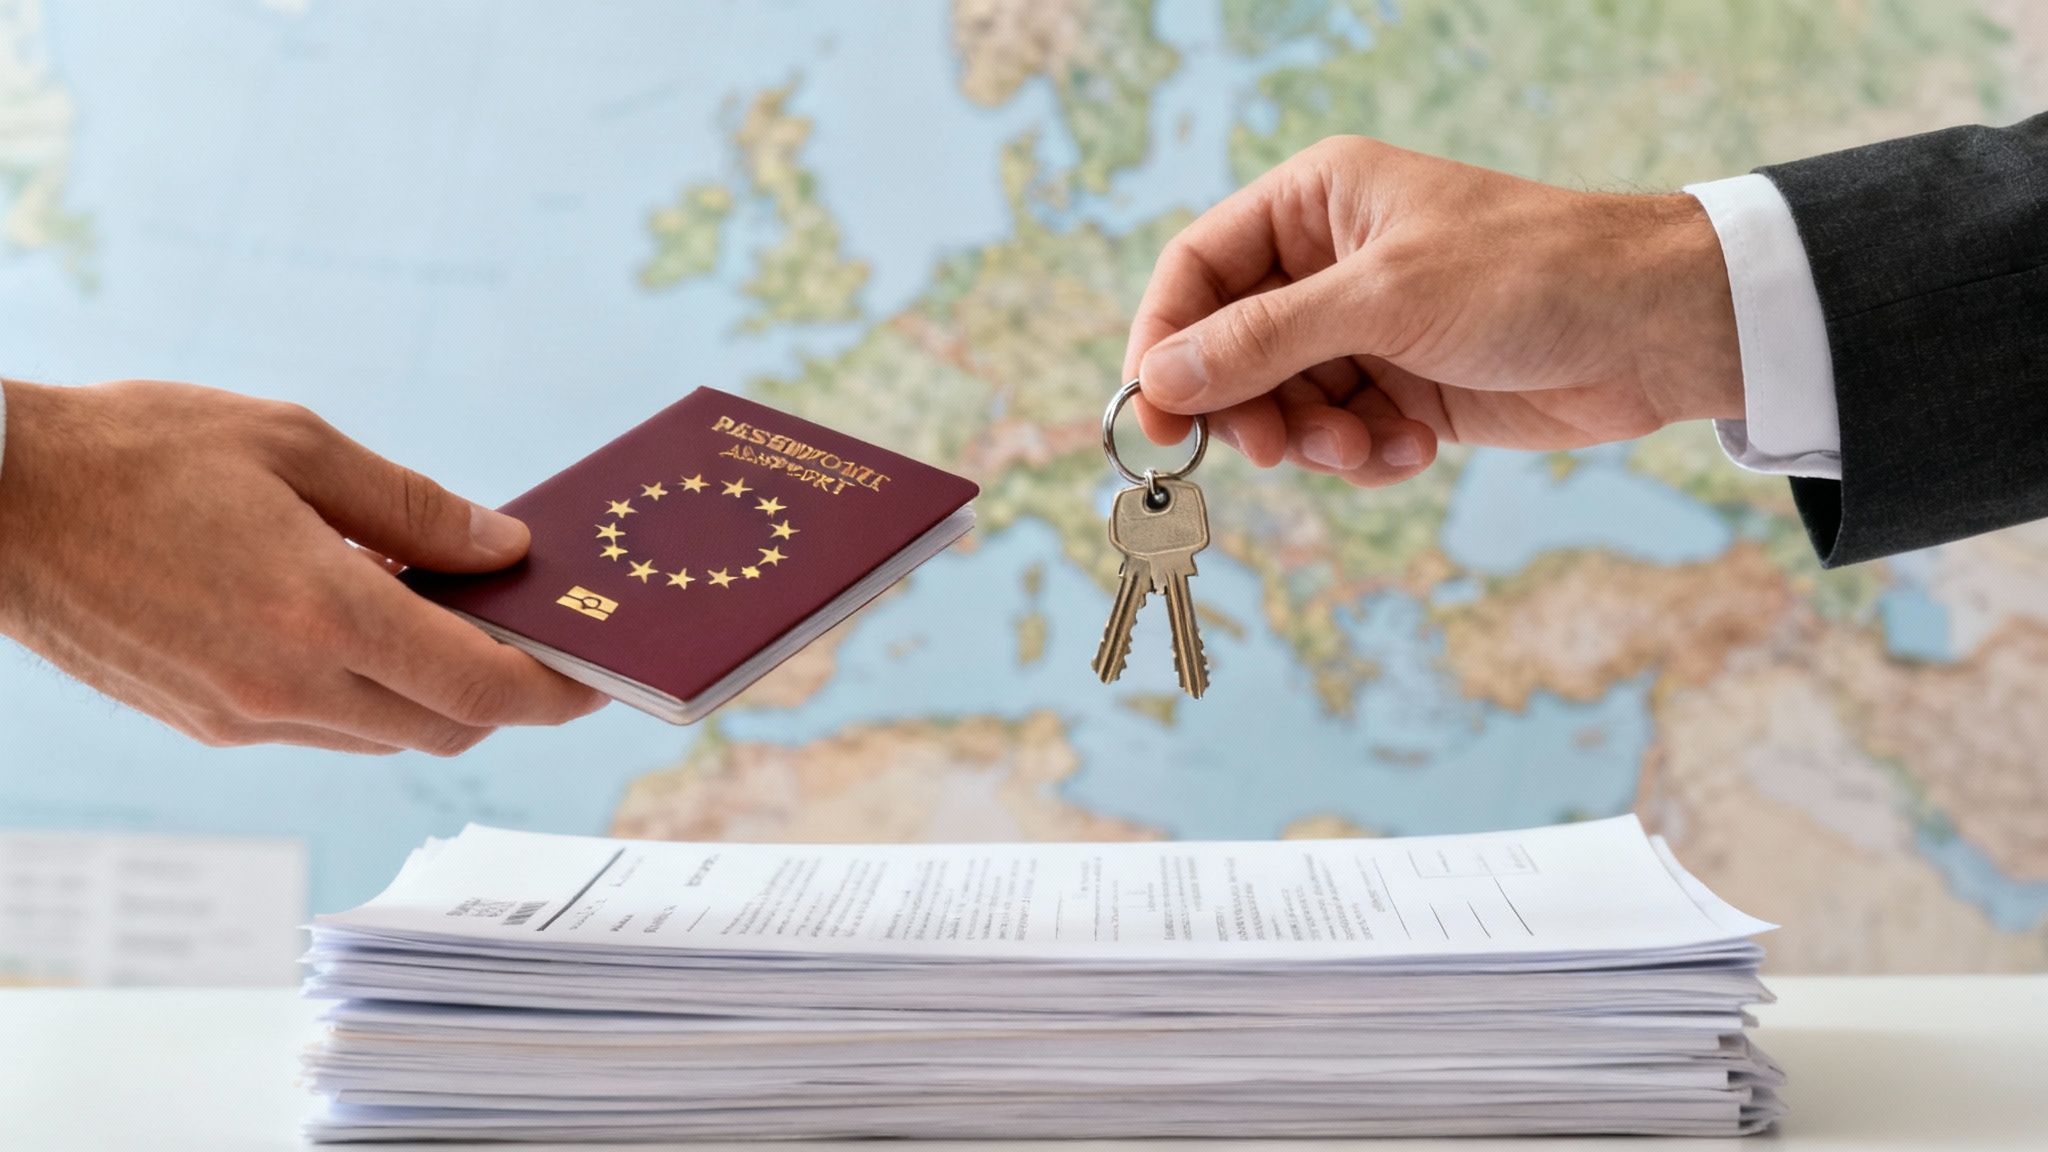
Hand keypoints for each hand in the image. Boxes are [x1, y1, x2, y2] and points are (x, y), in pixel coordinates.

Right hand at [0, 379, 605, 754]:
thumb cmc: (137, 451)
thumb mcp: (292, 443)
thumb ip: (411, 504)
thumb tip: (501, 544)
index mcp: (322, 613)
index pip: (483, 688)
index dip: (558, 691)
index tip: (601, 675)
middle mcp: (288, 686)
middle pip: (448, 724)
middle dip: (509, 693)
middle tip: (540, 636)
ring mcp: (243, 716)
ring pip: (388, 731)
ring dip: (438, 691)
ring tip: (452, 613)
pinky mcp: (208, 722)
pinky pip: (326, 724)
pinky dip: (371, 689)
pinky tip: (366, 622)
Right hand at [1124, 136, 1743, 484]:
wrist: (1654, 330)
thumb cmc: (1529, 274)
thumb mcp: (1383, 299)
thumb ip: (1262, 340)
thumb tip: (1160, 379)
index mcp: (1315, 203)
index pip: (1198, 270)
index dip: (1166, 340)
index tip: (1156, 414)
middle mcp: (1330, 263)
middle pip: (1229, 349)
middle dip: (1249, 407)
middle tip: (1274, 451)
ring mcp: (1367, 330)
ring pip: (1283, 404)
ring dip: (1314, 441)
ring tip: (1368, 447)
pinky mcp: (1403, 389)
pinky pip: (1340, 437)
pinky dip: (1365, 456)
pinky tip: (1414, 451)